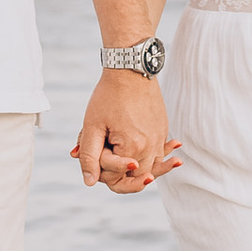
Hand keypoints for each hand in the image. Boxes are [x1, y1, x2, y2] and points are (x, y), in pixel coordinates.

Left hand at [73, 67, 179, 194]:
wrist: (130, 69)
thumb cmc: (109, 96)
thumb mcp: (92, 126)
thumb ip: (89, 156)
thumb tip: (88, 182)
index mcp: (133, 149)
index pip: (118, 179)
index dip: (103, 174)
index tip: (96, 158)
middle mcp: (151, 147)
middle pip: (138, 177)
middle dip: (122, 174)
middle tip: (110, 163)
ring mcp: (160, 138)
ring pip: (152, 167)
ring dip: (142, 169)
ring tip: (136, 169)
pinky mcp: (163, 128)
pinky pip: (160, 151)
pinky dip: (155, 156)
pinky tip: (153, 153)